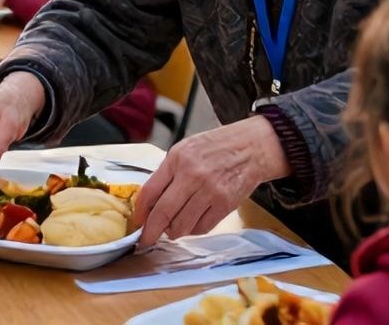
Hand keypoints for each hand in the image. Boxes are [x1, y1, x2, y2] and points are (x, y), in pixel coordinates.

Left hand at [131, 116, 288, 250]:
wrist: (251, 147)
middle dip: (151, 232)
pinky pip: (201, 228)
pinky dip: (193, 230)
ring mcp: (210, 191)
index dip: (140, 212)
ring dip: (174, 232)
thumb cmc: (217, 147)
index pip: (150, 191)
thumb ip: (167, 173)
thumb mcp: (185, 149)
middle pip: (163, 213)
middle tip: (146, 240)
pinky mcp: (225, 204)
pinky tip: (193, 222)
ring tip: (174, 227)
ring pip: (182, 225)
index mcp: (178, 158)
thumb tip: (150, 204)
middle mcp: (192, 175)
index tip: (136, 223)